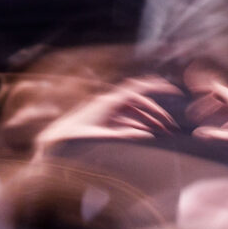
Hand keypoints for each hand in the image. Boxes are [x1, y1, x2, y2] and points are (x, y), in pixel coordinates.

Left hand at [33, 76, 179, 149]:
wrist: (52, 142)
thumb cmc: (73, 140)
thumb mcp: (101, 139)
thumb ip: (125, 136)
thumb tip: (146, 135)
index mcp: (109, 102)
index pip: (138, 88)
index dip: (158, 87)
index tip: (175, 91)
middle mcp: (108, 103)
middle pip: (140, 103)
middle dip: (157, 114)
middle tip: (171, 128)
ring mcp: (105, 110)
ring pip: (133, 112)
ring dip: (148, 121)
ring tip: (163, 134)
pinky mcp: (102, 120)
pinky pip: (125, 119)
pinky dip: (138, 125)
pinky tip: (146, 136)